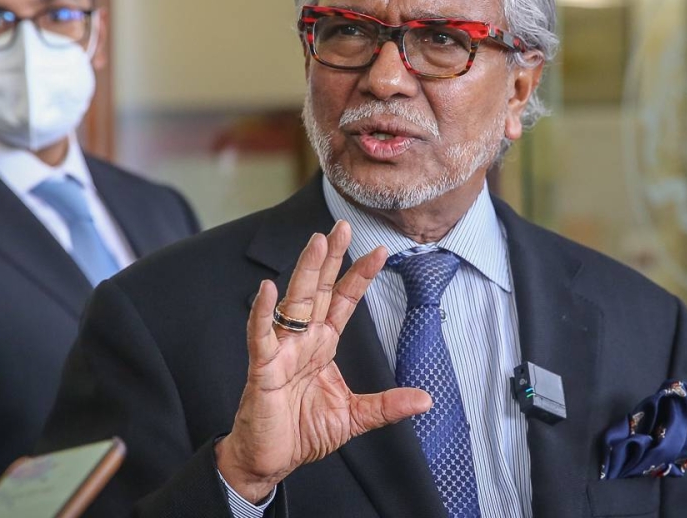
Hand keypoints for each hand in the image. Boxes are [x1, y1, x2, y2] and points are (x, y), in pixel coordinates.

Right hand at [215, 220, 431, 502]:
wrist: (269, 459)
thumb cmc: (302, 432)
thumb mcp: (353, 417)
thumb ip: (386, 405)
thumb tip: (426, 399)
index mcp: (322, 345)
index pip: (344, 302)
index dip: (360, 277)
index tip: (381, 251)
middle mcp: (302, 340)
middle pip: (319, 290)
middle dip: (331, 258)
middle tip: (341, 226)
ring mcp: (282, 351)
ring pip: (294, 302)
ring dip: (305, 272)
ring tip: (316, 242)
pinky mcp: (262, 368)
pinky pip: (260, 336)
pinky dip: (261, 313)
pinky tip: (266, 290)